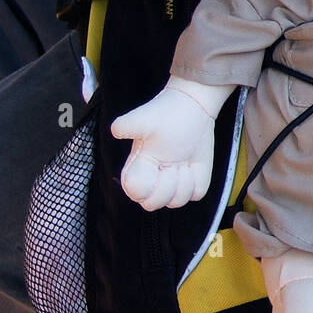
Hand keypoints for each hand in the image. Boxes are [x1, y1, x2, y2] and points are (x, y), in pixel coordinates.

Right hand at [111, 85, 215, 209]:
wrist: (193, 109)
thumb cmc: (165, 113)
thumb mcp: (144, 119)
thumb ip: (128, 125)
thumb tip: (115, 130)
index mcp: (137, 169)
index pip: (135, 192)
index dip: (145, 185)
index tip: (154, 164)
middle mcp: (153, 180)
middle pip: (154, 204)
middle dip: (166, 183)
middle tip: (171, 162)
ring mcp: (173, 183)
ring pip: (176, 201)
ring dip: (183, 179)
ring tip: (182, 160)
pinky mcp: (193, 183)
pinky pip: (196, 194)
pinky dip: (198, 180)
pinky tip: (193, 164)